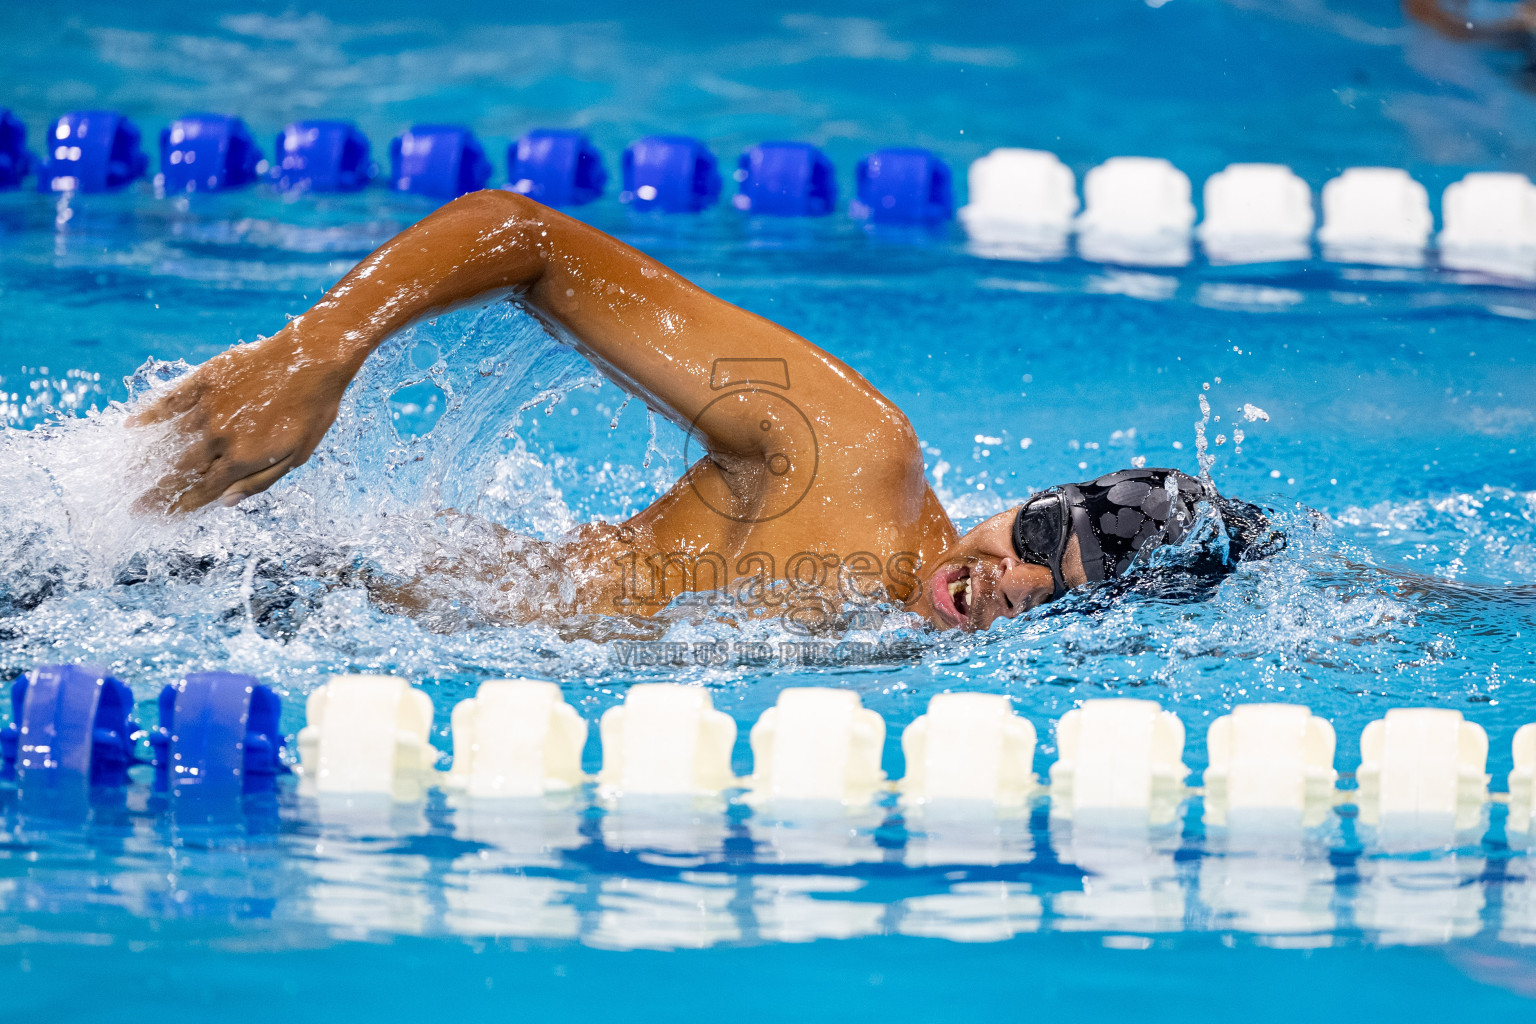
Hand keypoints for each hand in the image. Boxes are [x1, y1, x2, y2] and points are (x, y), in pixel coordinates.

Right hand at [127, 329, 350, 512]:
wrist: (313, 358)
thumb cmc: (312, 409)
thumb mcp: (297, 455)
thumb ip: (260, 481)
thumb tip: (226, 502)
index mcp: (243, 459)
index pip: (204, 490)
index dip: (181, 506)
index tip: (161, 517)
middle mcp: (220, 437)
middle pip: (180, 471)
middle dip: (156, 492)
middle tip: (134, 507)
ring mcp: (209, 407)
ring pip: (169, 439)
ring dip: (145, 459)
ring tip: (125, 474)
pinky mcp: (204, 381)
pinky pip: (169, 401)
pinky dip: (149, 415)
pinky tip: (132, 426)